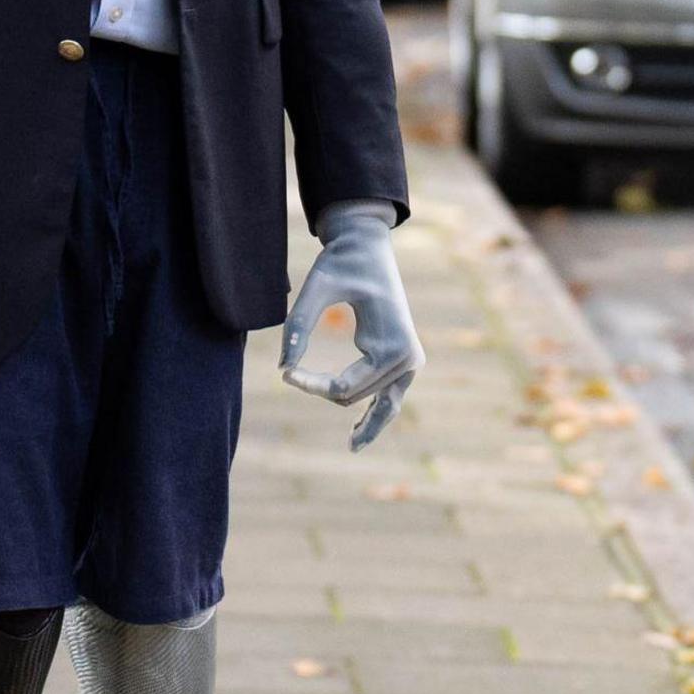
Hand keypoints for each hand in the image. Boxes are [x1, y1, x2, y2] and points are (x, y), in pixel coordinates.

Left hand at [281, 200, 418, 450]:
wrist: (368, 246)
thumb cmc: (342, 263)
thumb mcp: (316, 289)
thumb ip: (298, 326)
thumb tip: (284, 368)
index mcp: (391, 347)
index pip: (343, 388)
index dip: (309, 385)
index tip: (283, 373)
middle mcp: (408, 359)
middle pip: (355, 396)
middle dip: (321, 390)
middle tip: (287, 375)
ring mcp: (410, 362)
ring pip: (380, 405)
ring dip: (365, 424)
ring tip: (351, 448)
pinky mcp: (405, 360)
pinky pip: (391, 397)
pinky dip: (378, 415)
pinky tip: (361, 433)